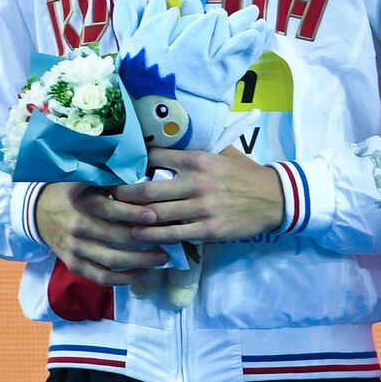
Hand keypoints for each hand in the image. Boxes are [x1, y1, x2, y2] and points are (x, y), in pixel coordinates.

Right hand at [34, 182, 169, 285]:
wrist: (40, 212)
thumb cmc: (74, 193)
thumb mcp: (89, 181)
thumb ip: (114, 183)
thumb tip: (147, 181)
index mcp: (82, 202)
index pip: (111, 209)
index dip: (134, 213)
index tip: (155, 216)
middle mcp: (77, 226)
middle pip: (116, 237)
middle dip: (146, 240)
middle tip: (169, 239)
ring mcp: (75, 248)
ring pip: (112, 260)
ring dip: (140, 262)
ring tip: (161, 258)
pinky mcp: (74, 264)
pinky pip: (101, 277)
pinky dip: (123, 279)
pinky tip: (141, 273)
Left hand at [115, 146, 285, 243]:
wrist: (273, 198)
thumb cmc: (243, 174)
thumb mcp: (222, 153)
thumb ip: (195, 151)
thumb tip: (164, 145)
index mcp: (198, 159)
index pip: (156, 157)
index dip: (134, 163)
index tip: (118, 169)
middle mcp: (197, 182)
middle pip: (149, 189)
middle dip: (124, 195)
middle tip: (107, 196)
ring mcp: (203, 207)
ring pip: (158, 215)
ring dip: (133, 219)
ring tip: (117, 219)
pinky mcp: (209, 229)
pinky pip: (174, 234)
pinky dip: (154, 236)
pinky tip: (140, 236)